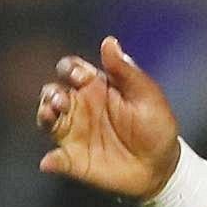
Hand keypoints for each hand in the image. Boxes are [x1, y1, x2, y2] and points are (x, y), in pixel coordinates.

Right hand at [36, 36, 180, 199]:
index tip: (78, 75)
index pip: (73, 70)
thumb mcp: (147, 96)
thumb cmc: (157, 126)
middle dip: (51, 92)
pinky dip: (50, 160)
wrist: (162, 165)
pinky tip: (50, 161)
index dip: (70, 68)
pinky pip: (55, 159)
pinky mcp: (74, 159)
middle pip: (53, 92)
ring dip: (44, 115)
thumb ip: (126, 71)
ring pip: (47, 119)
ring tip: (50, 115)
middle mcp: (80, 107)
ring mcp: (74, 132)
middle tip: (60, 99)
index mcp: (97, 87)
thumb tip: (109, 41)